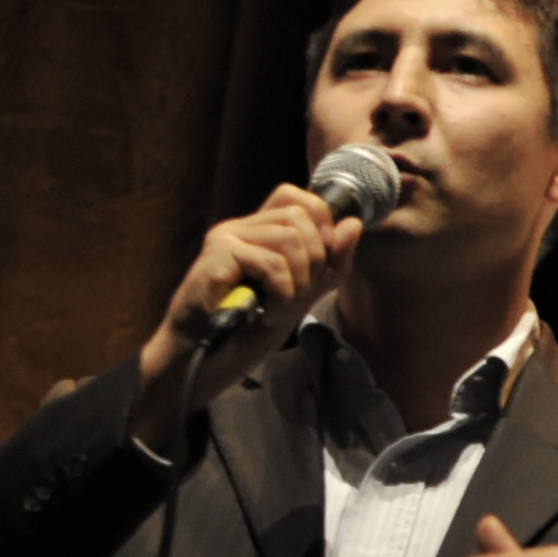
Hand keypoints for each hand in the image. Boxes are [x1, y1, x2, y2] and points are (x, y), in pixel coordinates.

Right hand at [132, 184, 359, 446]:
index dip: (321, 222)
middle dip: (315, 261)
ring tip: (279, 310)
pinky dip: (282, 295)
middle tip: (297, 297)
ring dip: (298, 283)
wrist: (203, 359)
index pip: (297, 197)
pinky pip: (272, 263)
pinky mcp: (217, 255)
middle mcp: (240, 227)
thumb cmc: (245, 329)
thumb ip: (331, 261)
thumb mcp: (303, 294)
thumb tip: (354, 223)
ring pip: (290, 239)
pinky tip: (267, 315)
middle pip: (301, 217)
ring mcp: (226, 238)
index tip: (318, 264)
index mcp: (258, 231)